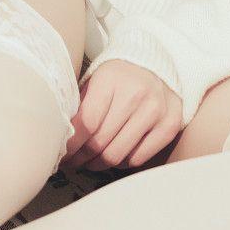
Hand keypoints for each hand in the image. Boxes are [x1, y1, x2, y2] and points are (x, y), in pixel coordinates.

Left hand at [64, 60, 182, 171]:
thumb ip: (79, 108)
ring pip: (117, 155)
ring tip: (89, 162)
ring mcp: (156, 110)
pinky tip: (114, 154)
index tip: (62, 153)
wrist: (155, 65)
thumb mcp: (95, 81)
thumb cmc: (117, 77)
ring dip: (98, 164)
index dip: (71, 145)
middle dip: (81, 157)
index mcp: (111, 79)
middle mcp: (137, 94)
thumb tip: (60, 140)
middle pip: (100, 142)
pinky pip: (138, 159)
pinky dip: (122, 162)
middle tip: (73, 161)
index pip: (87, 123)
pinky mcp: (169, 125)